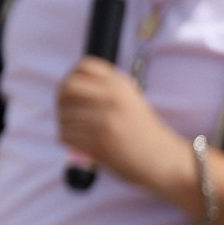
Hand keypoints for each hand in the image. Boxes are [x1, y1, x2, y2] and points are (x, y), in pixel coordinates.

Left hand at [55, 58, 184, 193]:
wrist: (162, 159)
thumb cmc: (143, 131)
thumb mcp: (130, 98)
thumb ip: (105, 88)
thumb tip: (69, 84)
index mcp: (121, 84)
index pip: (84, 65)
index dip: (72, 76)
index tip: (72, 89)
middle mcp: (112, 98)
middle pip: (68, 86)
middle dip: (61, 98)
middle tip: (66, 109)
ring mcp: (104, 119)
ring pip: (63, 114)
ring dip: (65, 123)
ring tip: (78, 130)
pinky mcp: (97, 141)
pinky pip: (65, 134)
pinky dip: (68, 139)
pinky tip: (79, 142)